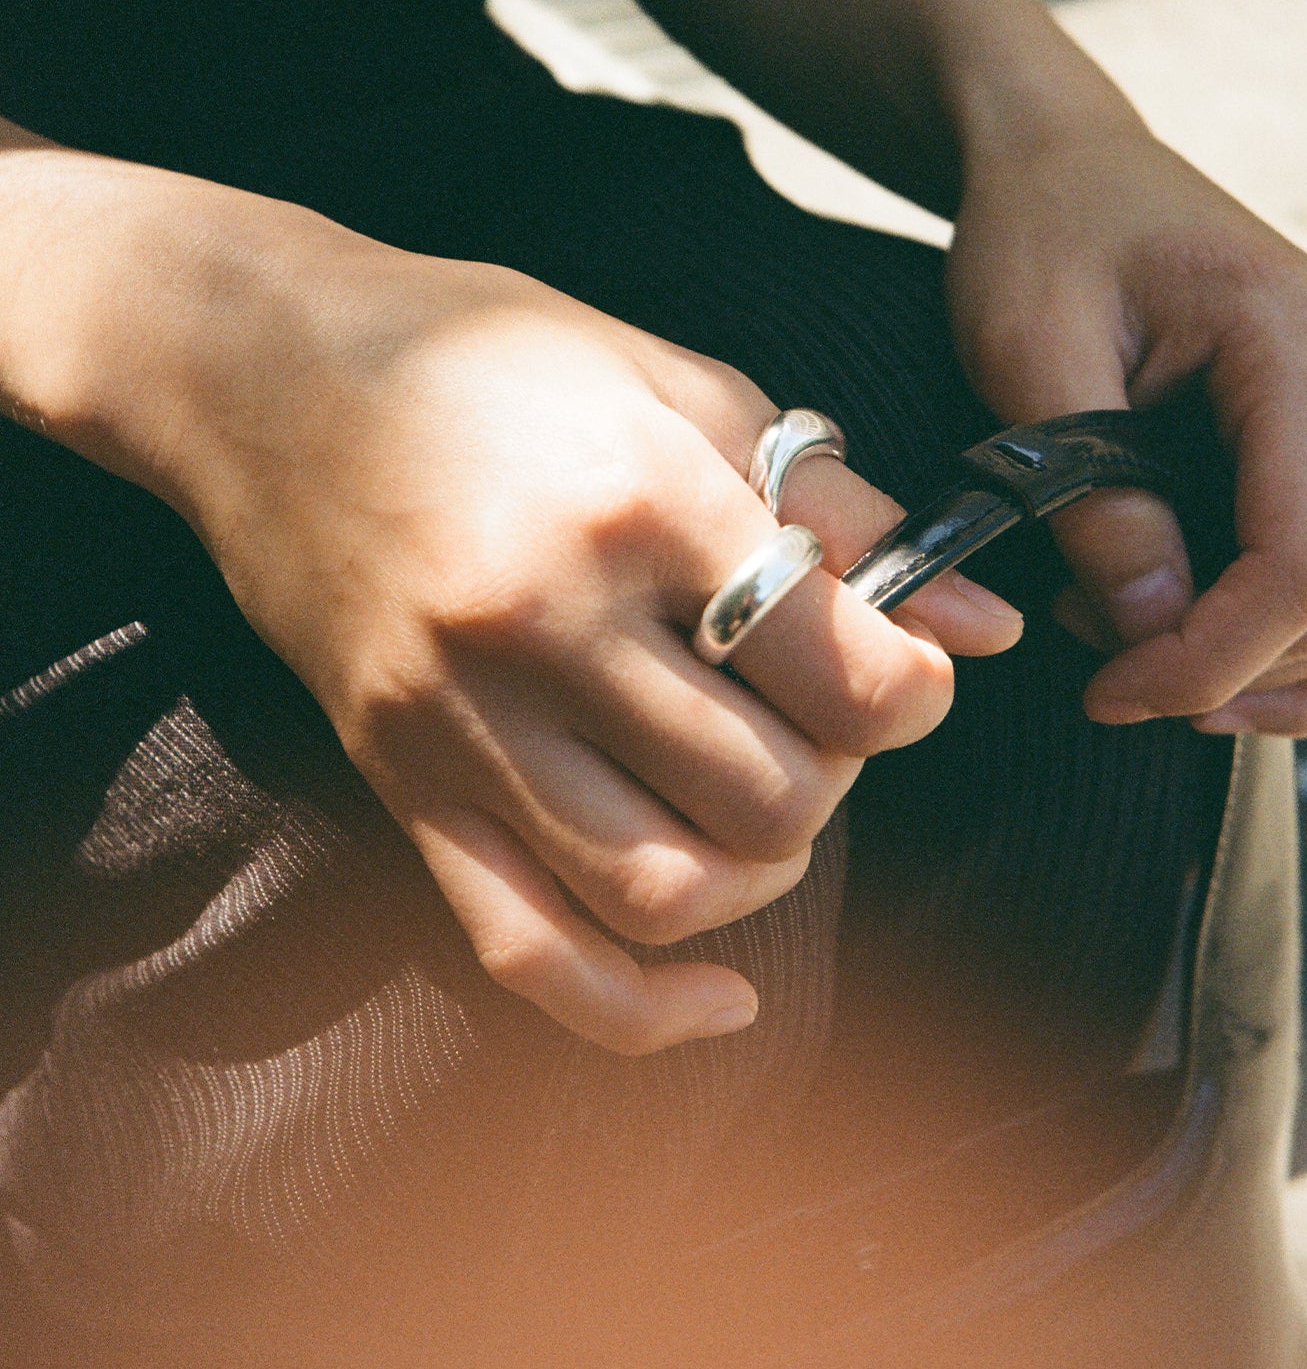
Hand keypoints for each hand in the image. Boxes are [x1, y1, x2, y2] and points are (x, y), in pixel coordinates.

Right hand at [16, 164, 1018, 1052]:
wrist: (263, 373)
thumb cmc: (485, 356)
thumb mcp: (678, 382)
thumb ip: (836, 512)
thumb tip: (981, 628)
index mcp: (638, 501)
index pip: (842, 676)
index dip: (913, 695)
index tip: (903, 673)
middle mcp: (546, 622)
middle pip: (768, 797)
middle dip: (836, 780)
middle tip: (818, 720)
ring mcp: (461, 720)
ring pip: (664, 890)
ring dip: (758, 876)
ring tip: (757, 802)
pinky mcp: (404, 784)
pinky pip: (525, 951)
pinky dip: (639, 1011)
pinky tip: (719, 999)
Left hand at [946, 108, 1306, 736]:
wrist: (1065, 162)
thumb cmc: (1038, 233)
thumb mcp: (1030, 358)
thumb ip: (1093, 499)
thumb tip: (1152, 634)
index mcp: (1302, 348)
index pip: (1304, 563)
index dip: (1209, 656)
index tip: (1104, 691)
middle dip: (1216, 667)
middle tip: (1091, 661)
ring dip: (1238, 662)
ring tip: (1113, 634)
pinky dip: (1250, 631)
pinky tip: (1156, 621)